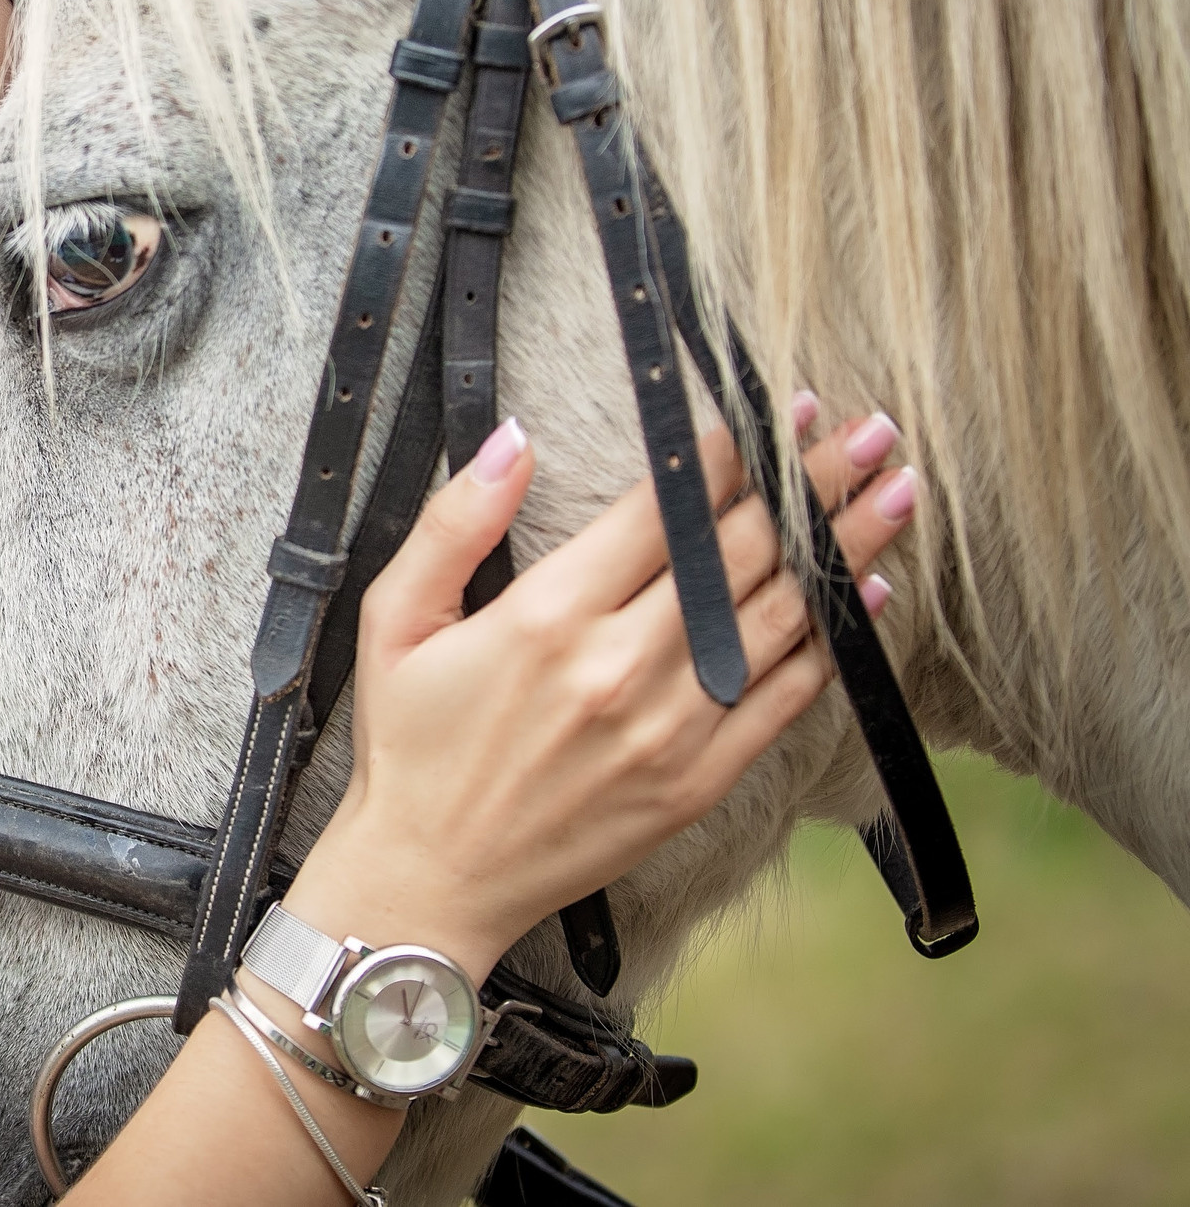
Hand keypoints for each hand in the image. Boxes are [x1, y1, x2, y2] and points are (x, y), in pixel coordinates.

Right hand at [282, 406, 916, 978]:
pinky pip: (787, 699)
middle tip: (864, 431)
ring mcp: (669, 729)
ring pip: (782, 616)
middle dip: (809, 482)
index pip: (664, 510)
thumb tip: (513, 441)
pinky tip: (870, 595)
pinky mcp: (697, 784)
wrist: (431, 879)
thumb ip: (454, 522)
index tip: (773, 413)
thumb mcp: (395, 619)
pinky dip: (835, 643)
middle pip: (741, 552)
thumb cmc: (408, 746)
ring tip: (896, 489)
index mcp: (547, 615)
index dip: (728, 453)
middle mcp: (621, 666)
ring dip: (848, 548)